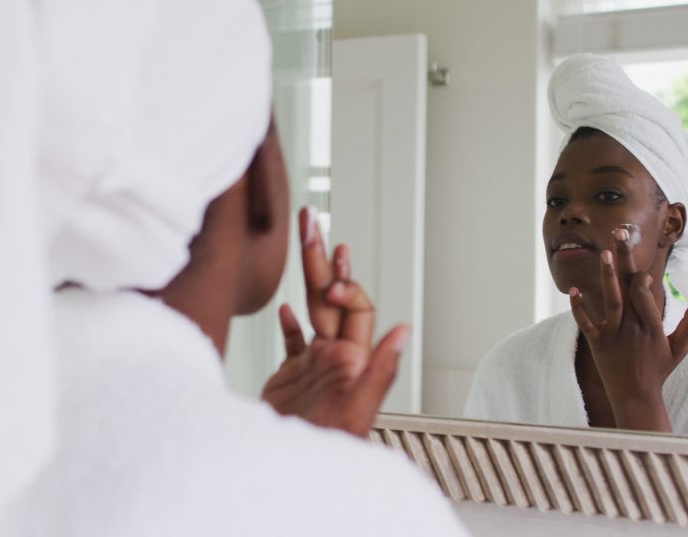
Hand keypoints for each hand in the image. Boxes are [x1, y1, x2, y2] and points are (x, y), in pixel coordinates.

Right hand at [261, 207, 408, 436]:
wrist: (287, 469)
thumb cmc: (328, 447)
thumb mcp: (356, 412)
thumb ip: (380, 370)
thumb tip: (403, 331)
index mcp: (353, 358)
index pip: (354, 307)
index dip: (343, 287)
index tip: (327, 284)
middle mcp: (336, 355)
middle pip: (329, 295)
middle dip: (320, 256)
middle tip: (311, 219)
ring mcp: (313, 364)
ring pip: (311, 307)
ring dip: (307, 273)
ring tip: (304, 236)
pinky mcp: (291, 377)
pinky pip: (293, 341)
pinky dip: (288, 321)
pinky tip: (284, 305)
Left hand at [568, 227, 687, 431]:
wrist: (636, 398)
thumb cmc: (659, 371)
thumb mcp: (680, 348)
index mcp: (653, 327)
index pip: (647, 296)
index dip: (643, 278)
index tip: (642, 260)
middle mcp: (633, 328)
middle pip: (629, 288)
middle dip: (625, 260)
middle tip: (620, 233)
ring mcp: (614, 335)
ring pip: (610, 301)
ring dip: (607, 276)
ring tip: (604, 253)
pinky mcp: (597, 343)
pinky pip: (585, 323)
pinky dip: (578, 307)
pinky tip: (572, 289)